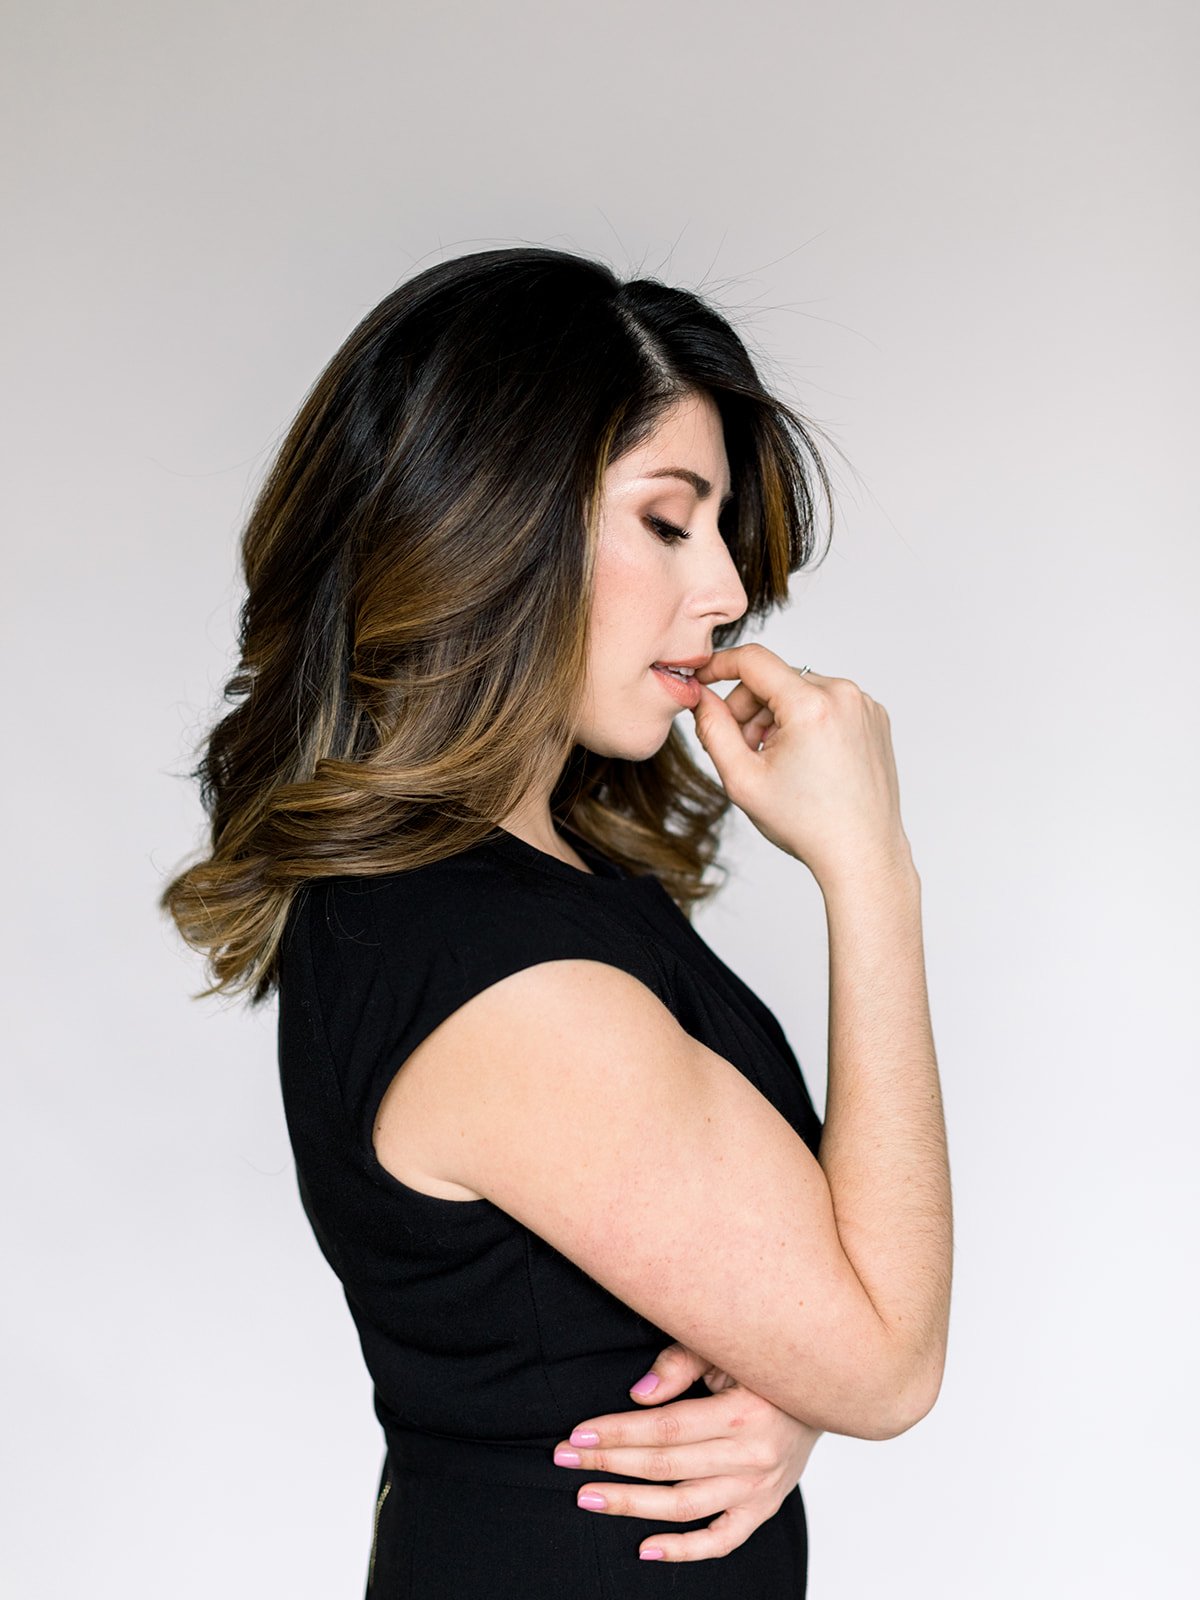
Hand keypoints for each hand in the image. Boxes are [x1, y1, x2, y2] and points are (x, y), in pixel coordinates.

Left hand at [552, 1341, 823, 1563]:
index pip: (664, 1430)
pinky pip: (722, 1540)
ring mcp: (760, 1489)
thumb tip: (639, 1394)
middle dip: (609, 1463)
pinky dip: (685, 1550)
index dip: (617, 1432)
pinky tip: (645, 1549)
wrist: (829, 1389)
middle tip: (565, 1459)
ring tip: (588, 1497)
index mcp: (742, 1412)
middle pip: (666, 1467)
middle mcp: (753, 1456)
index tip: (577, 1433)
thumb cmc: (766, 1361)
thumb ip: (681, 1364)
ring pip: (685, 1507)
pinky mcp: (765, 1509)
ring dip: (631, 1504)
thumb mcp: (727, 1347)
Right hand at [689, 643, 912, 887]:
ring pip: (800, 690)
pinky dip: (807, 722)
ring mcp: (865, 705)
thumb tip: (699, 696)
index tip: (701, 682)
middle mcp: (845, 695)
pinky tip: (805, 760)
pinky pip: (827, 703)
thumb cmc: (807, 824)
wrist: (862, 852)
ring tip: (777, 761)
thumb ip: (712, 729)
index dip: (718, 666)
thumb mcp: (742, 779)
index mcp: (812, 705)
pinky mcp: (874, 718)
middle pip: (776, 678)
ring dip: (778, 717)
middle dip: (750, 709)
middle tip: (746, 752)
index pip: (753, 660)